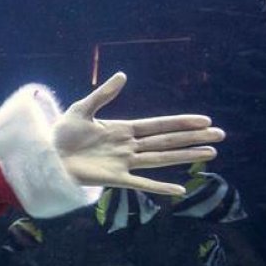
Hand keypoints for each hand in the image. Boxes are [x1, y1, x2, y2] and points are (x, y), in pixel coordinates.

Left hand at [53, 72, 224, 195]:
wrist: (46, 155)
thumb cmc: (61, 134)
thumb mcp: (81, 109)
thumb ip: (103, 94)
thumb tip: (123, 76)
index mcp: (122, 129)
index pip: (158, 125)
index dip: (181, 123)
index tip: (204, 120)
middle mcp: (128, 147)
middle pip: (167, 141)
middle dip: (193, 138)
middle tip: (220, 134)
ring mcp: (123, 163)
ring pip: (161, 158)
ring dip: (185, 156)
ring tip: (211, 152)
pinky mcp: (114, 179)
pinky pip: (141, 184)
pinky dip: (159, 187)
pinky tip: (179, 190)